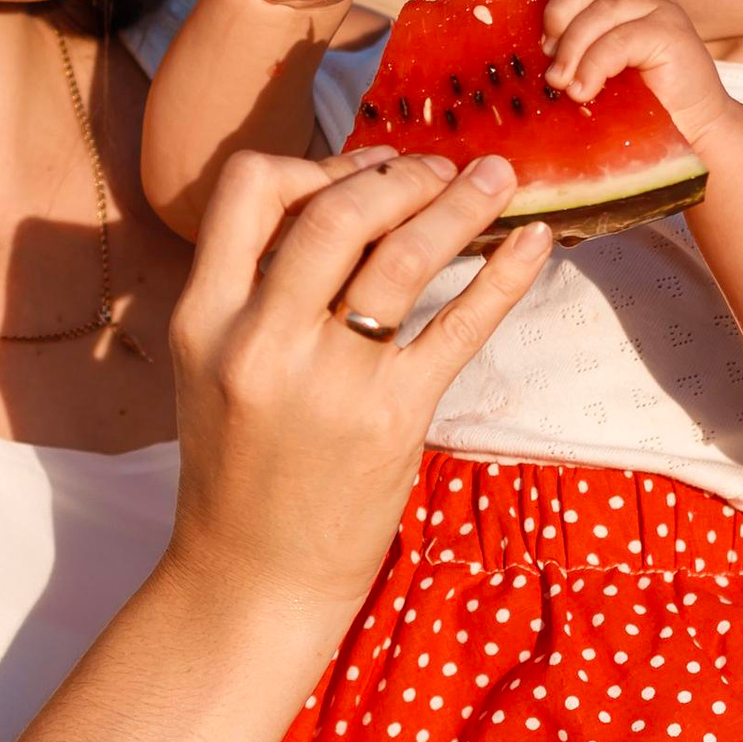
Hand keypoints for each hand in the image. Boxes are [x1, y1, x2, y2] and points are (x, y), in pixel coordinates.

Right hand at [167, 148, 550, 618]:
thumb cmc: (241, 467)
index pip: (249, 188)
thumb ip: (256, 289)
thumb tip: (342, 203)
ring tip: (497, 179)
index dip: (314, 162)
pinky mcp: (390, 420)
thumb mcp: (216, 365)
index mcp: (205, 317)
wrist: (253, 579)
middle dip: (401, 175)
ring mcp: (328, 382)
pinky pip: (458, 326)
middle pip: (337, 211)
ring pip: (402, 257)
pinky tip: (536, 241)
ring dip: (460, 205)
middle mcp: (260, 341)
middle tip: (443, 169)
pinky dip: (505, 275)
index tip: (364, 170)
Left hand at [538, 0, 734, 150]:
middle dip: (559, 15)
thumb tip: (537, 43)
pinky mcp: (672, 36)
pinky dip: (594, 65)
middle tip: (546, 55)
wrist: (691, 128)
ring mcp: (662, 12)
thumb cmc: (641, 101)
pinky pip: (621, 40)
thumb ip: (577, 45)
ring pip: (604, 10)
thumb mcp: (601, 66)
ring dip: (573, 47)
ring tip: (560, 82)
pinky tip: (583, 89)